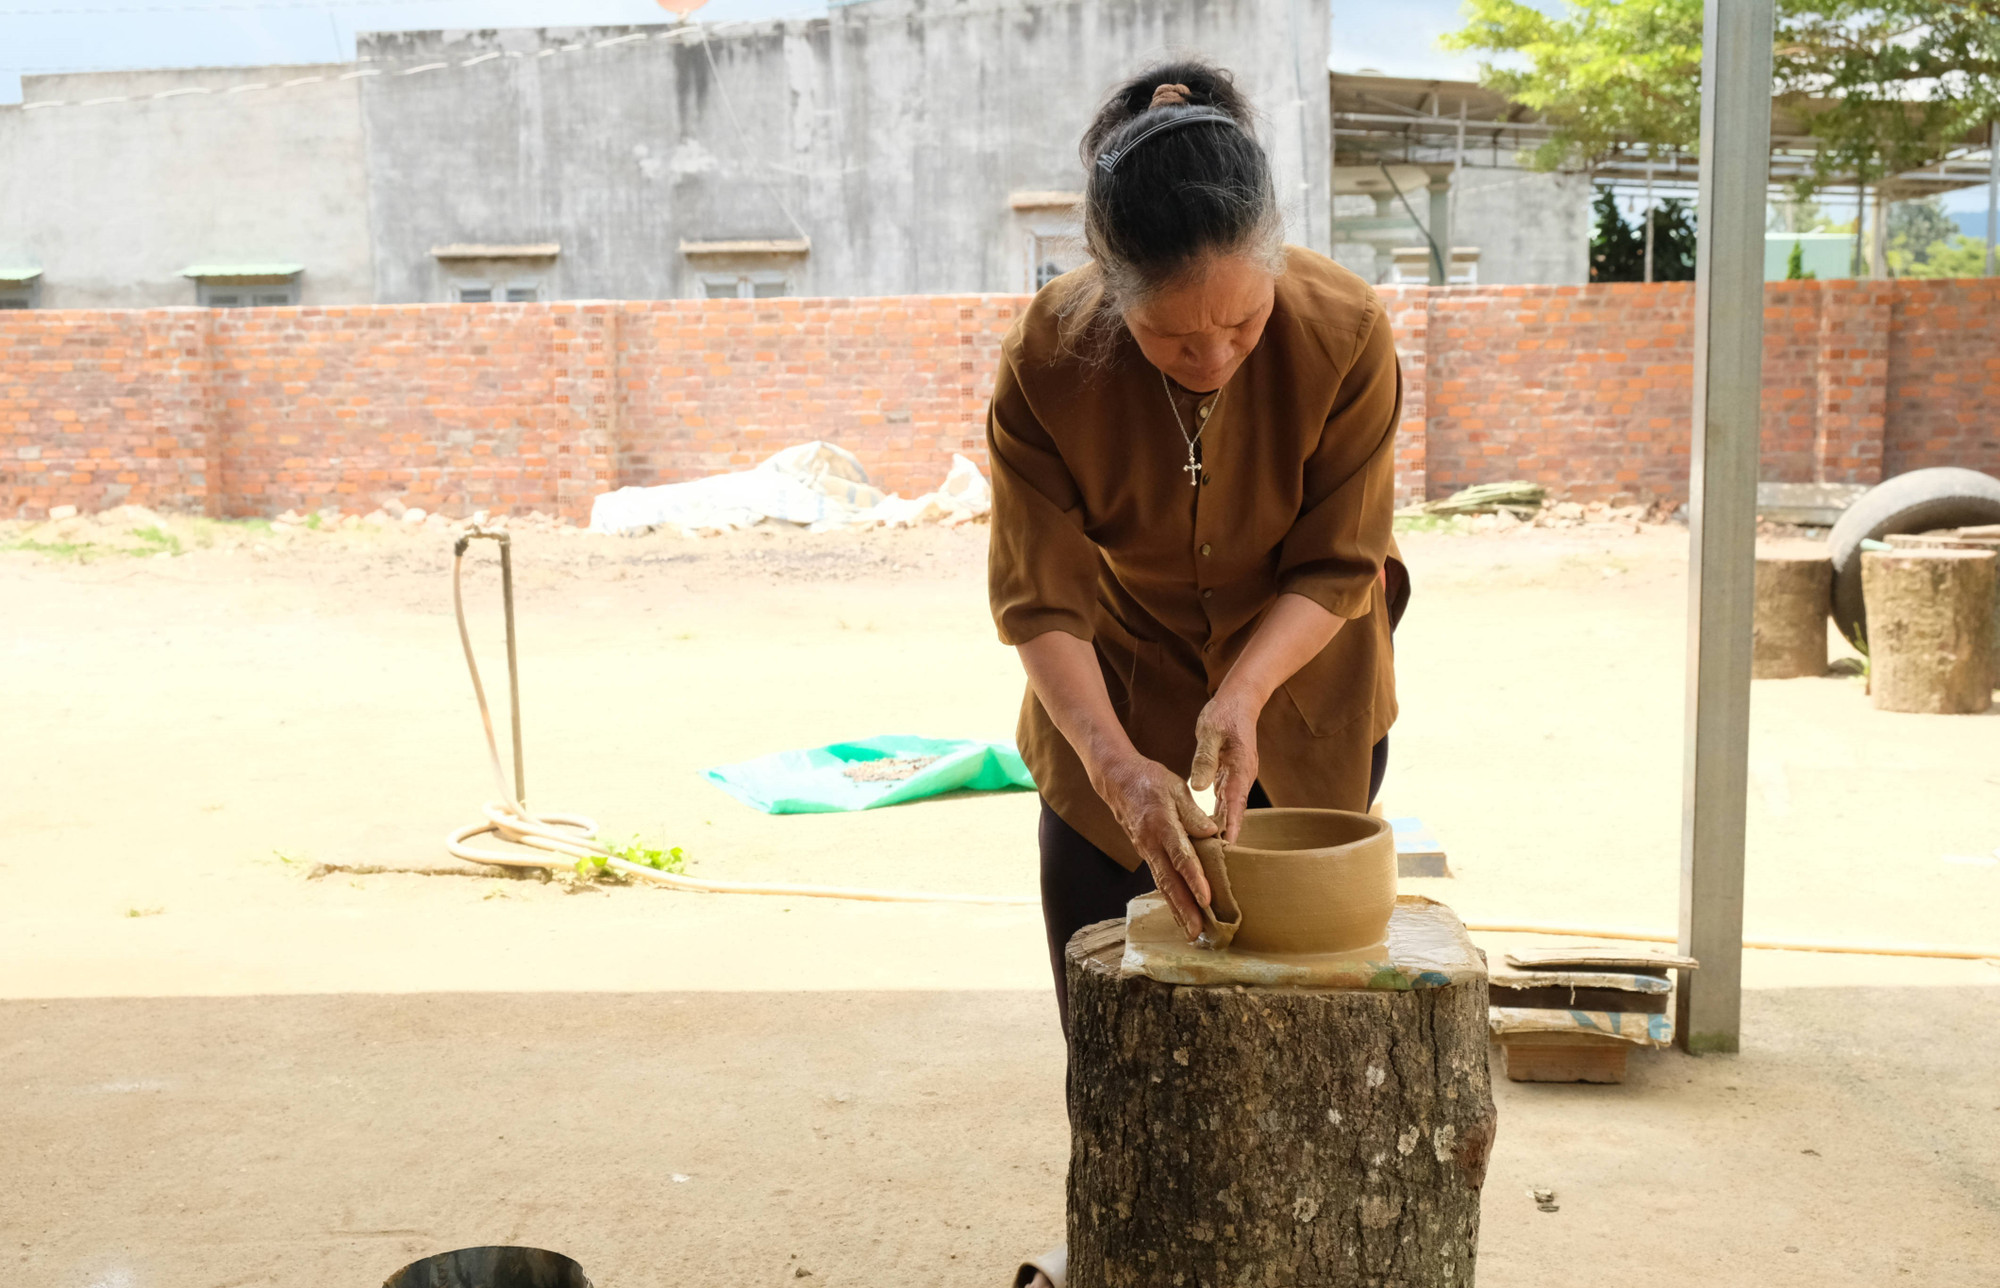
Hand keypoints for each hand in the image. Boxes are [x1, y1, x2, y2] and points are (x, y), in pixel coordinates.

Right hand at [1092, 753, 1217, 940]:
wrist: (1117, 780)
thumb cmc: (1150, 780)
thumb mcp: (1175, 788)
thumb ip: (1193, 813)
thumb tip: (1212, 834)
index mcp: (1162, 824)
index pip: (1181, 856)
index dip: (1194, 879)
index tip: (1207, 899)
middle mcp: (1151, 843)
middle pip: (1169, 880)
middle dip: (1184, 908)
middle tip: (1197, 931)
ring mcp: (1146, 851)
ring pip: (1163, 885)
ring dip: (1177, 911)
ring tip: (1191, 933)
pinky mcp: (1146, 854)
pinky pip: (1159, 880)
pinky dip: (1170, 899)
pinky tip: (1180, 914)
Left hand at [1188, 686, 1261, 841]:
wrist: (1239, 701)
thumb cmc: (1224, 714)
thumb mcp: (1210, 733)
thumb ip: (1204, 759)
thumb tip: (1198, 786)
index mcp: (1241, 768)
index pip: (1236, 803)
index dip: (1232, 826)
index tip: (1228, 847)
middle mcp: (1243, 777)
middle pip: (1236, 812)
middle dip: (1228, 836)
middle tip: (1218, 860)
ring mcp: (1238, 777)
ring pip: (1230, 808)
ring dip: (1223, 829)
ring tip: (1212, 854)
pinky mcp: (1231, 776)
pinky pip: (1225, 800)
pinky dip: (1219, 816)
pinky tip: (1208, 830)